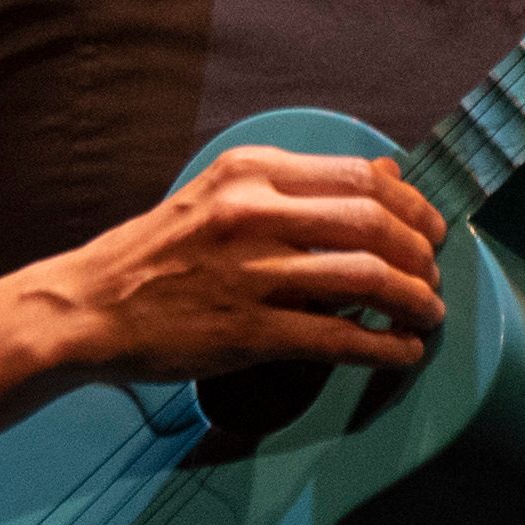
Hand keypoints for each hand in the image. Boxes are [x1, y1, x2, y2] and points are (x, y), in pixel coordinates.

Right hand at [38, 148, 446, 380]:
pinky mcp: (248, 332)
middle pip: (374, 224)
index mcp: (251, 172)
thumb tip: (388, 176)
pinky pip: (338, 338)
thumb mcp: (222, 194)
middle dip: (422, 254)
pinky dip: (383, 347)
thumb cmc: (158, 254)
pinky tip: (401, 352)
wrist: (89, 307)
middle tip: (435, 275)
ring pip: (367, 280)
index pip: (360, 178)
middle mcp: (254, 214)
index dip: (413, 207)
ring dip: (415, 301)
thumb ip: (300, 186)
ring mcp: (252, 274)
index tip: (430, 228)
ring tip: (429, 315)